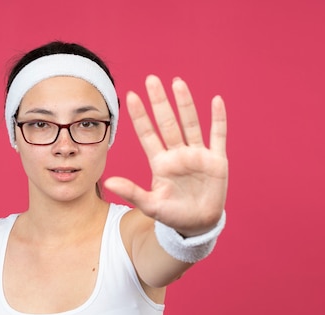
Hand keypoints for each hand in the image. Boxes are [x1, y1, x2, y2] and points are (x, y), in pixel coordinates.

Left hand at [104, 75, 227, 236]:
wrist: (197, 226)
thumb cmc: (172, 215)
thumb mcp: (150, 205)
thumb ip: (131, 192)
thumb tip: (107, 182)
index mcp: (160, 163)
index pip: (147, 134)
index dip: (139, 116)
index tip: (129, 97)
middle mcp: (177, 154)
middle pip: (167, 122)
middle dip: (159, 102)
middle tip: (151, 79)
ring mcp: (197, 155)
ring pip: (190, 123)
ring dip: (185, 104)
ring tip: (177, 82)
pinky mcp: (216, 160)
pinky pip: (218, 136)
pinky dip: (218, 119)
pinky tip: (216, 100)